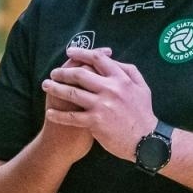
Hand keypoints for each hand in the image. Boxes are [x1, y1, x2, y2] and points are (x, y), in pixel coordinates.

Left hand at [42, 46, 157, 161]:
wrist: (146, 140)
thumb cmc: (143, 113)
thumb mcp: (142, 87)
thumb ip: (129, 71)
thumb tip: (113, 59)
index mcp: (121, 78)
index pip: (98, 59)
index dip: (82, 53)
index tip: (70, 51)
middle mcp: (110, 89)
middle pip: (80, 74)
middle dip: (63, 72)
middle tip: (53, 73)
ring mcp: (102, 105)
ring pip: (72, 92)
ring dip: (56, 88)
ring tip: (46, 86)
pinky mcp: (96, 121)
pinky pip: (72, 116)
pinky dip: (58, 114)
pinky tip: (50, 112)